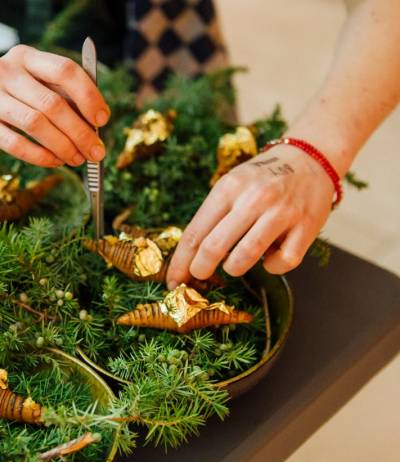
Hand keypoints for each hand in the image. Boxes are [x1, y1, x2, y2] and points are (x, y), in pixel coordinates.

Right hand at [0, 45, 109, 167]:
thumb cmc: (12, 97)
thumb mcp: (35, 86)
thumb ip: (63, 97)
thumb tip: (95, 126)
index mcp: (25, 56)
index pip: (64, 70)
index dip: (88, 96)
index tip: (102, 119)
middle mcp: (4, 71)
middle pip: (51, 103)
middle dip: (80, 131)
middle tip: (96, 152)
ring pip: (35, 124)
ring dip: (62, 146)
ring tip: (77, 159)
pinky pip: (16, 144)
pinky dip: (41, 156)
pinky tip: (55, 161)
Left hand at [166, 145, 335, 286]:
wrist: (310, 159)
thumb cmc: (262, 178)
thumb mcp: (231, 185)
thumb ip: (212, 215)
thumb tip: (190, 256)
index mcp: (228, 187)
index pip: (196, 232)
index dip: (181, 262)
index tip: (173, 281)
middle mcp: (254, 198)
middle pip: (215, 246)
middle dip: (200, 269)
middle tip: (199, 276)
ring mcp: (282, 212)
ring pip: (246, 256)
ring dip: (234, 268)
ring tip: (234, 265)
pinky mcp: (307, 226)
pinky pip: (283, 261)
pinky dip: (272, 267)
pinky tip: (270, 258)